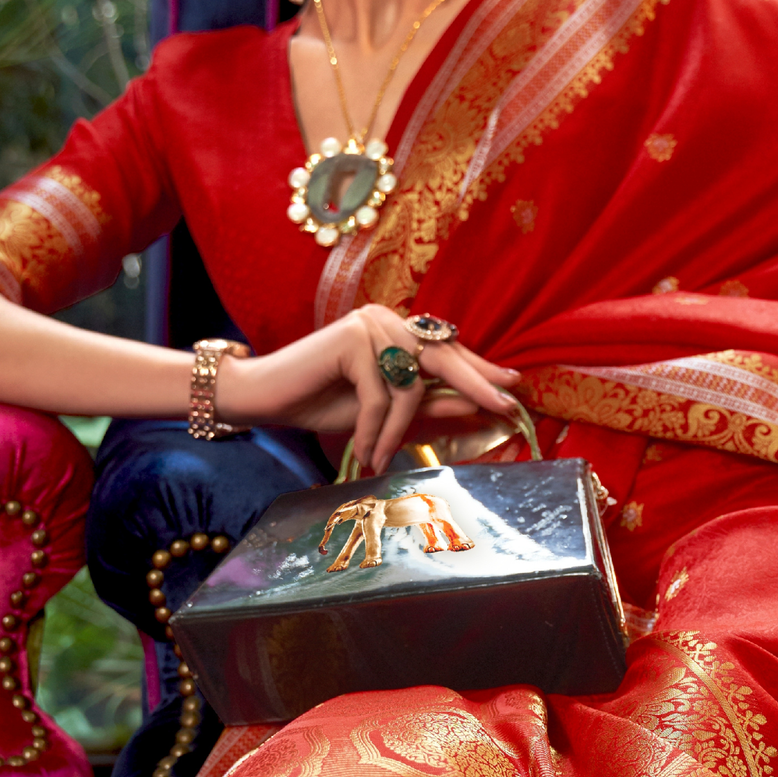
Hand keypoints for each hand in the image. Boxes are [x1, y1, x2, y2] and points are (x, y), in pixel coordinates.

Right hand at [216, 305, 519, 475]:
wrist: (264, 398)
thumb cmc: (321, 402)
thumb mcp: (384, 411)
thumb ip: (428, 405)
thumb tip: (478, 406)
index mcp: (396, 329)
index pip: (448, 349)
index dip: (480, 369)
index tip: (512, 386)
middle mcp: (387, 319)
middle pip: (444, 357)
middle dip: (477, 386)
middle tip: (505, 410)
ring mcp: (370, 325)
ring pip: (411, 385)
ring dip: (397, 430)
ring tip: (379, 457)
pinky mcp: (352, 339)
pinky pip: (382, 395)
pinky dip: (375, 428)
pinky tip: (365, 451)